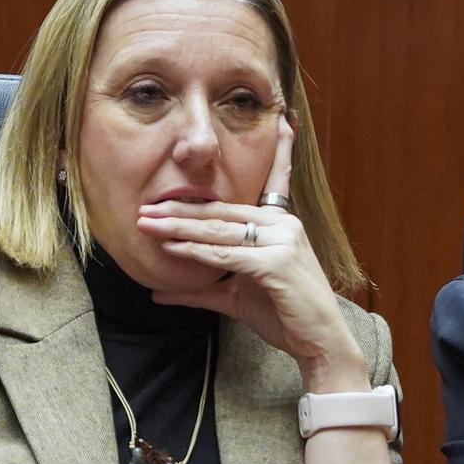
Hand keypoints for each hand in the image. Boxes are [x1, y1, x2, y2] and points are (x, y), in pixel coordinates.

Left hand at [136, 114, 369, 391]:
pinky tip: (172, 247)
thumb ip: (201, 289)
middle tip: (144, 210)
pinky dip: (196, 251)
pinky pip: (226, 255)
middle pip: (224, 212)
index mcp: (282, 224)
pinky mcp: (275, 264)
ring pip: (220, 231)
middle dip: (182, 210)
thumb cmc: (285, 315)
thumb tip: (158, 292)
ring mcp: (282, 242)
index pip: (276, 181)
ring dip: (179, 228)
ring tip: (147, 225)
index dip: (281, 152)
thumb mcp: (238, 297)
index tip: (284, 120)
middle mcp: (284, 225)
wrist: (319, 342)